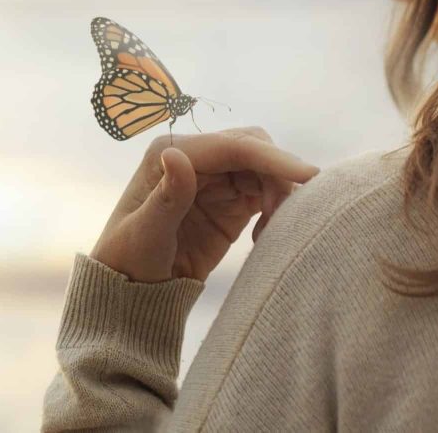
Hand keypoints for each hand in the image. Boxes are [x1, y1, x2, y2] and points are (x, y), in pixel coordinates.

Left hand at [90, 127, 319, 282]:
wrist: (135, 291)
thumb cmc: (129, 261)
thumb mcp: (144, 235)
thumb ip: (166, 198)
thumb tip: (175, 155)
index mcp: (170, 153)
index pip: (231, 146)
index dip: (271, 157)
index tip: (308, 175)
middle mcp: (195, 157)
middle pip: (254, 148)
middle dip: (277, 173)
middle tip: (283, 215)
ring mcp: (215, 179)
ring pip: (264, 169)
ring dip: (279, 193)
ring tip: (271, 232)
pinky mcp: (231, 202)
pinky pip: (266, 192)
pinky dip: (276, 208)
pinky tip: (266, 236)